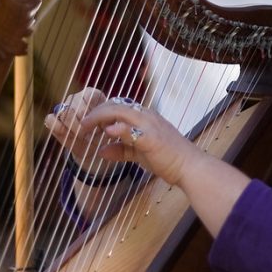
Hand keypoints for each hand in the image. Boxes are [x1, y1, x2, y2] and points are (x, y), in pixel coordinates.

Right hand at [44, 87, 109, 170]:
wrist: (93, 147)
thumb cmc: (103, 134)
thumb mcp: (111, 128)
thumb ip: (110, 123)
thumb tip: (106, 124)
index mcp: (93, 95)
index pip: (90, 96)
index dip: (93, 113)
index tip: (99, 127)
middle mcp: (78, 97)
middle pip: (76, 106)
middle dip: (82, 124)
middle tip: (88, 135)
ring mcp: (64, 106)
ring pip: (64, 112)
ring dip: (72, 128)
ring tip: (80, 136)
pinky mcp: (53, 118)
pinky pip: (50, 119)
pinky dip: (58, 129)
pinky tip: (68, 136)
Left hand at [80, 97, 199, 185]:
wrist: (189, 166)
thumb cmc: (168, 158)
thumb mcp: (139, 153)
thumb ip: (121, 150)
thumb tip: (101, 150)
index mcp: (145, 116)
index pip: (118, 105)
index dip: (100, 111)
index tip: (88, 121)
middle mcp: (146, 116)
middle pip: (115, 105)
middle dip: (95, 112)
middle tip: (82, 124)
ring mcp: (150, 125)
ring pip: (120, 112)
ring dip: (100, 117)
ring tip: (86, 127)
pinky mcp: (152, 139)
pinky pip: (132, 130)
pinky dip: (118, 130)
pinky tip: (108, 133)